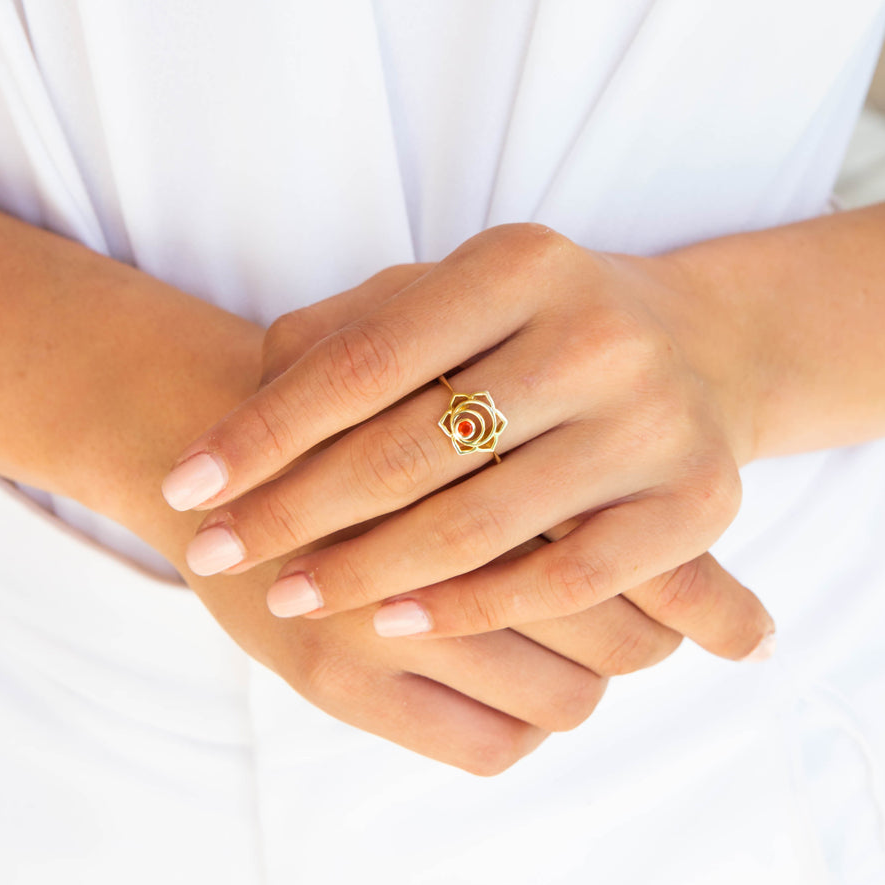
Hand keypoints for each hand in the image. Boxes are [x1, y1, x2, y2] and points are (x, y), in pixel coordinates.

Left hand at [163, 224, 774, 659]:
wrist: (693, 351)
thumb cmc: (532, 330)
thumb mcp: (445, 300)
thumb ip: (343, 335)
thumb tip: (243, 416)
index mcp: (524, 262)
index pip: (364, 360)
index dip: (264, 432)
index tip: (185, 488)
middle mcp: (601, 330)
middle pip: (414, 445)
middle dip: (297, 511)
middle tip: (217, 554)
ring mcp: (658, 419)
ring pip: (482, 522)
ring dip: (365, 572)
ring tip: (288, 595)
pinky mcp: (699, 502)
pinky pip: (565, 578)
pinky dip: (469, 608)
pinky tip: (392, 623)